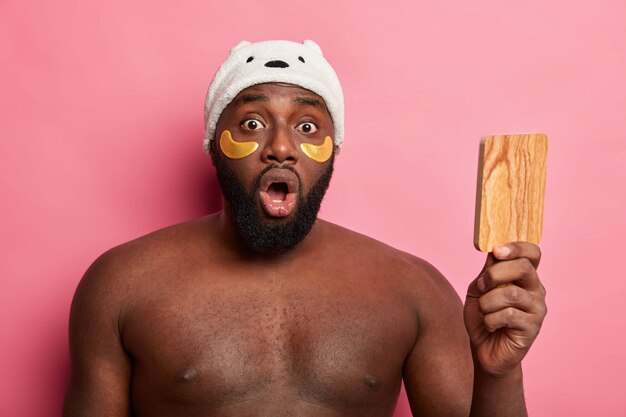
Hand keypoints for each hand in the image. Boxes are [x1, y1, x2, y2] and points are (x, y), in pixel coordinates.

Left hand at [464, 242, 546, 376]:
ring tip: (484, 311)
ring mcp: (537, 309)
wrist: (484, 349)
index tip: (497, 251)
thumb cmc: (483, 316)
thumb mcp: (479, 288)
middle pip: (524, 268)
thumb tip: (495, 250)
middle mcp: (536, 289)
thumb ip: (488, 270)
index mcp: (525, 276)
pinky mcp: (533, 328)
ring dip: (487, 302)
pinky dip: (490, 319)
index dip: (517, 247)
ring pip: (511, 293)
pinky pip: (508, 315)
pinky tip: (491, 326)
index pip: (533, 253)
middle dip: (494, 275)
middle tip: (482, 286)